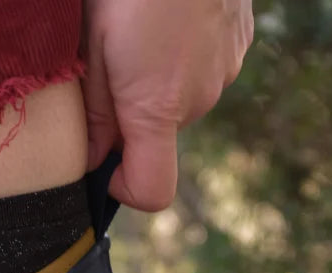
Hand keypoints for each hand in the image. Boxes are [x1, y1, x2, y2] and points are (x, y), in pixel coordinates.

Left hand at [82, 0, 253, 210]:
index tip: (104, 165)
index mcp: (157, 110)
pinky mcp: (239, 43)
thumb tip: (93, 159)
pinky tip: (169, 23)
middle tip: (109, 70)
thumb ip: (94, 114)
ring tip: (139, 37)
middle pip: (158, 138)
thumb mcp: (92, 51)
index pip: (152, 190)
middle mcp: (198, 101)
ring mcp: (225, 71)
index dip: (124, 189)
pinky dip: (181, 61)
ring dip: (155, 87)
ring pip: (179, 102)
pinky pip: (203, 72)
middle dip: (130, 120)